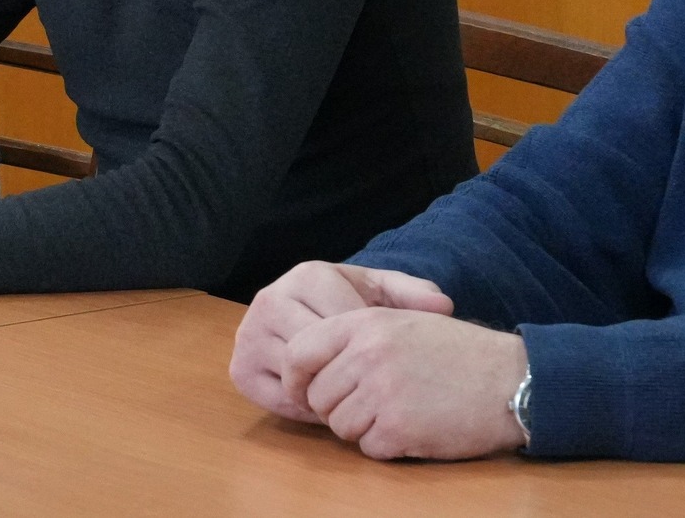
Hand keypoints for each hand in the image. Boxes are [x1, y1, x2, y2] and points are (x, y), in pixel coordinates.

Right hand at [231, 261, 452, 421]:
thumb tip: (443, 306)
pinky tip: (329, 403)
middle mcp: (271, 300)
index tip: (387, 360)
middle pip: (319, 351)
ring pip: (297, 377)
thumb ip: (415, 295)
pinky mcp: (241, 370)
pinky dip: (307, 409)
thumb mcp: (385, 294)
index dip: (370, 349)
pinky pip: (279, 400)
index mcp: (307, 275)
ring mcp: (250, 335)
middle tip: (372, 386)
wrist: (309, 315)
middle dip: (348, 373)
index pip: (344, 323)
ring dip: (328, 392)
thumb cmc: (354, 306)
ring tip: (353, 395)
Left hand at [285, 308, 529, 459]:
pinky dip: (387, 445)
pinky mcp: (398, 429)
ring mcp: (382, 392)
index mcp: (367, 323)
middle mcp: (368, 355)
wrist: (510, 380)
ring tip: (400, 411)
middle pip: (317, 396)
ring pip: (339, 425)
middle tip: (375, 403)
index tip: (305, 389)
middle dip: (338, 407)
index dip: (296, 377)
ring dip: (363, 428)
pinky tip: (415, 427)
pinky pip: (367, 448)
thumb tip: (305, 360)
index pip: (299, 350)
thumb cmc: (459, 353)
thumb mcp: (405, 320)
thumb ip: (357, 335)